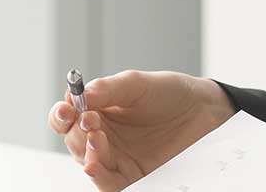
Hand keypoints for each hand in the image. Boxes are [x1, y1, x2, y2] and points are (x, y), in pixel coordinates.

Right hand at [46, 70, 236, 190]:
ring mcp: (117, 157)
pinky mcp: (132, 176)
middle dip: (76, 133)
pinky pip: (109, 183)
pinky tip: (95, 166)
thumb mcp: (136, 84)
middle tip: (90, 122)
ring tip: (96, 140)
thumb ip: (107, 89)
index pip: (67, 116)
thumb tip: (79, 95)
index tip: (67, 109)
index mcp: (97, 110)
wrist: (204, 111)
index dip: (61, 114)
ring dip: (86, 154)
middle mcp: (103, 135)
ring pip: (88, 162)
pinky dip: (99, 177)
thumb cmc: (169, 93)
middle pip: (74, 141)